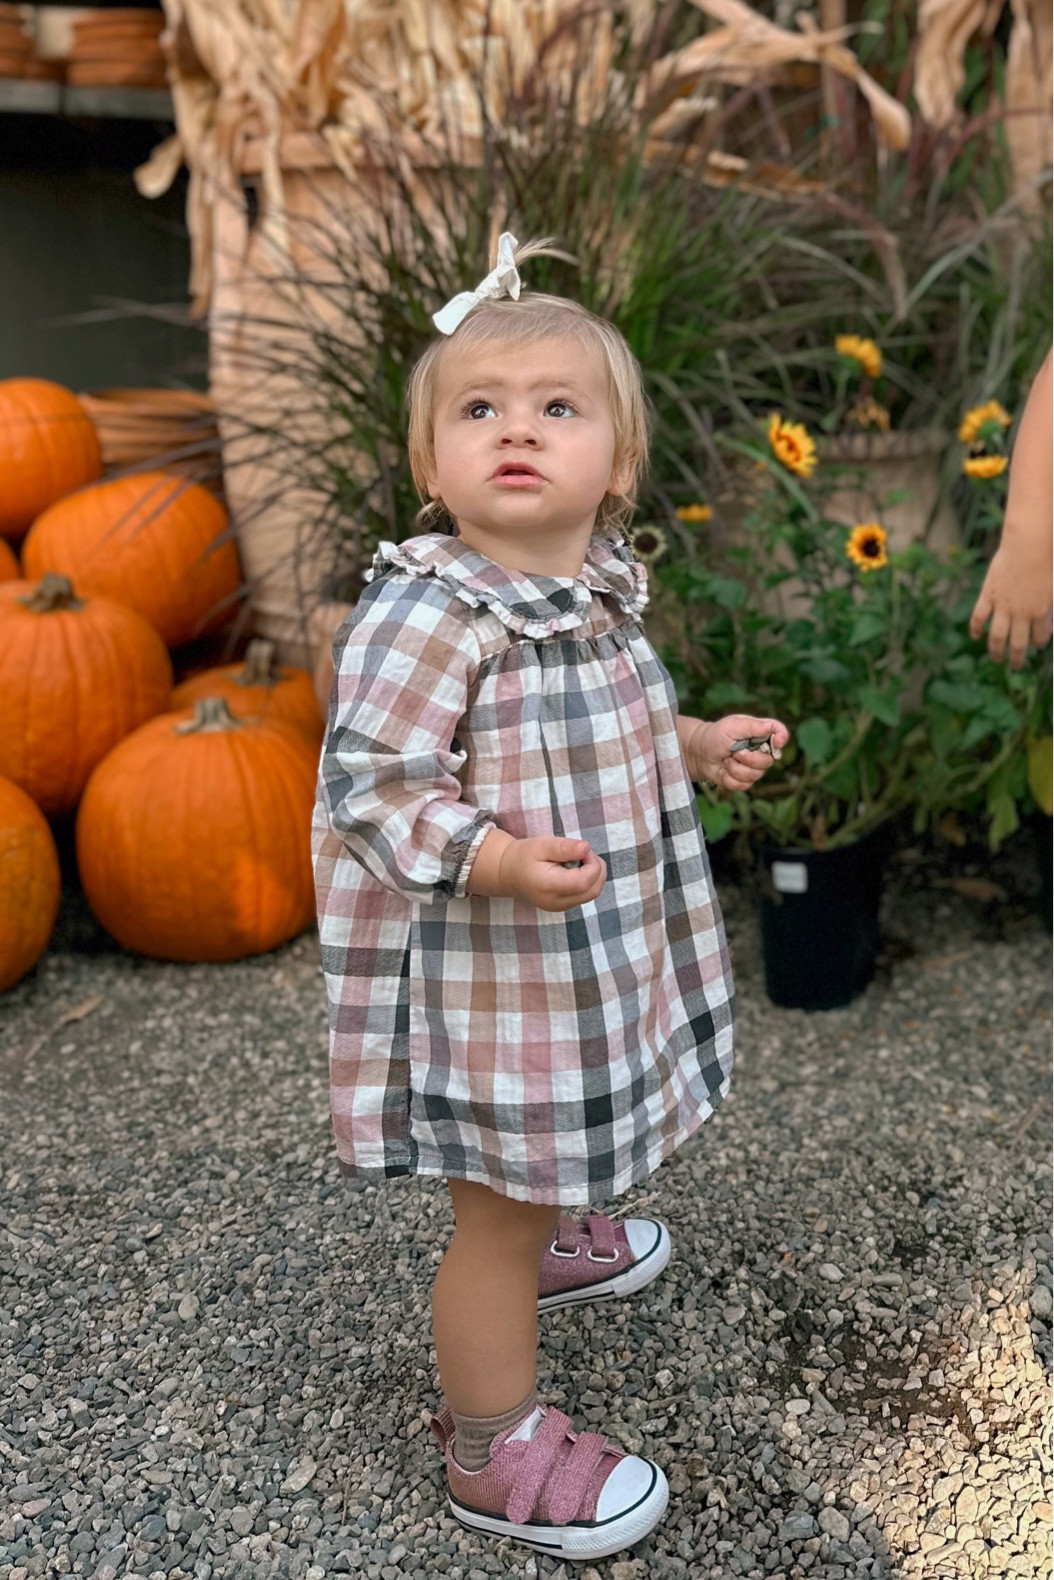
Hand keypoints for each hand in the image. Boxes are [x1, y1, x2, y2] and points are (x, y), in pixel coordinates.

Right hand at [499, 836, 606, 911]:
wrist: (509, 873)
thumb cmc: (525, 856)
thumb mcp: (542, 845)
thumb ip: (565, 847)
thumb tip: (586, 848)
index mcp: (550, 886)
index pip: (584, 881)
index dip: (592, 863)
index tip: (582, 849)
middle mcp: (557, 902)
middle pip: (593, 889)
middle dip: (596, 868)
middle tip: (580, 853)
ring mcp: (561, 907)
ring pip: (593, 893)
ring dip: (594, 874)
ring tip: (577, 860)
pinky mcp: (564, 907)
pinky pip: (586, 895)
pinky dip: (588, 881)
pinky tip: (574, 870)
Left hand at [686, 715, 790, 791]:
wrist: (699, 753)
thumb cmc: (715, 735)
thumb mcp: (732, 726)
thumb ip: (753, 726)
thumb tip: (772, 728)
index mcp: (760, 733)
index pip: (780, 734)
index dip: (782, 738)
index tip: (777, 742)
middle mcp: (761, 751)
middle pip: (768, 761)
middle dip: (748, 758)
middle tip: (734, 752)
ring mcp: (753, 768)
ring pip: (755, 775)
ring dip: (735, 768)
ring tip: (726, 759)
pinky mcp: (744, 781)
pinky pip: (743, 785)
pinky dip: (729, 778)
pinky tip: (724, 770)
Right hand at [969, 538, 1053, 667]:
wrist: (1028, 546)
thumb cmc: (1046, 562)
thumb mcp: (1053, 587)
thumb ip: (1049, 606)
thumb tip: (1047, 623)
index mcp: (1041, 612)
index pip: (1039, 638)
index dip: (1037, 644)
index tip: (1034, 645)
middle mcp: (1022, 613)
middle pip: (1018, 644)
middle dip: (1017, 659)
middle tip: (1015, 666)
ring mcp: (1003, 606)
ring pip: (997, 636)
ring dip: (996, 651)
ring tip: (996, 659)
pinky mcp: (988, 596)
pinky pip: (979, 617)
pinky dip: (975, 629)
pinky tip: (975, 637)